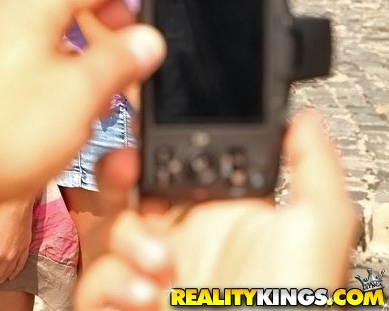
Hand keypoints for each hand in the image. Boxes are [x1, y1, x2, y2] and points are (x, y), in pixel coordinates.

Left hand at [0, 0, 187, 227]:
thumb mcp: (78, 97)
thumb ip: (118, 62)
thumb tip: (147, 40)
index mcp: (36, 3)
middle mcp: (11, 10)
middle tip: (134, 27)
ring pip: (52, 9)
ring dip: (88, 26)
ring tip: (110, 66)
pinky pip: (36, 40)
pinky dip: (66, 50)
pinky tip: (76, 89)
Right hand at [75, 109, 357, 309]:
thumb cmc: (296, 307)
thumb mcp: (318, 227)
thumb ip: (312, 165)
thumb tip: (302, 117)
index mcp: (221, 213)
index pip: (172, 162)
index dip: (153, 143)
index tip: (145, 134)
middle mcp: (182, 240)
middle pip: (125, 188)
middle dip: (117, 175)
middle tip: (127, 174)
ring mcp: (151, 277)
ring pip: (103, 232)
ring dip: (123, 239)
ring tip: (159, 262)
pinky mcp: (125, 308)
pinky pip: (90, 285)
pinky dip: (110, 284)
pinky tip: (144, 294)